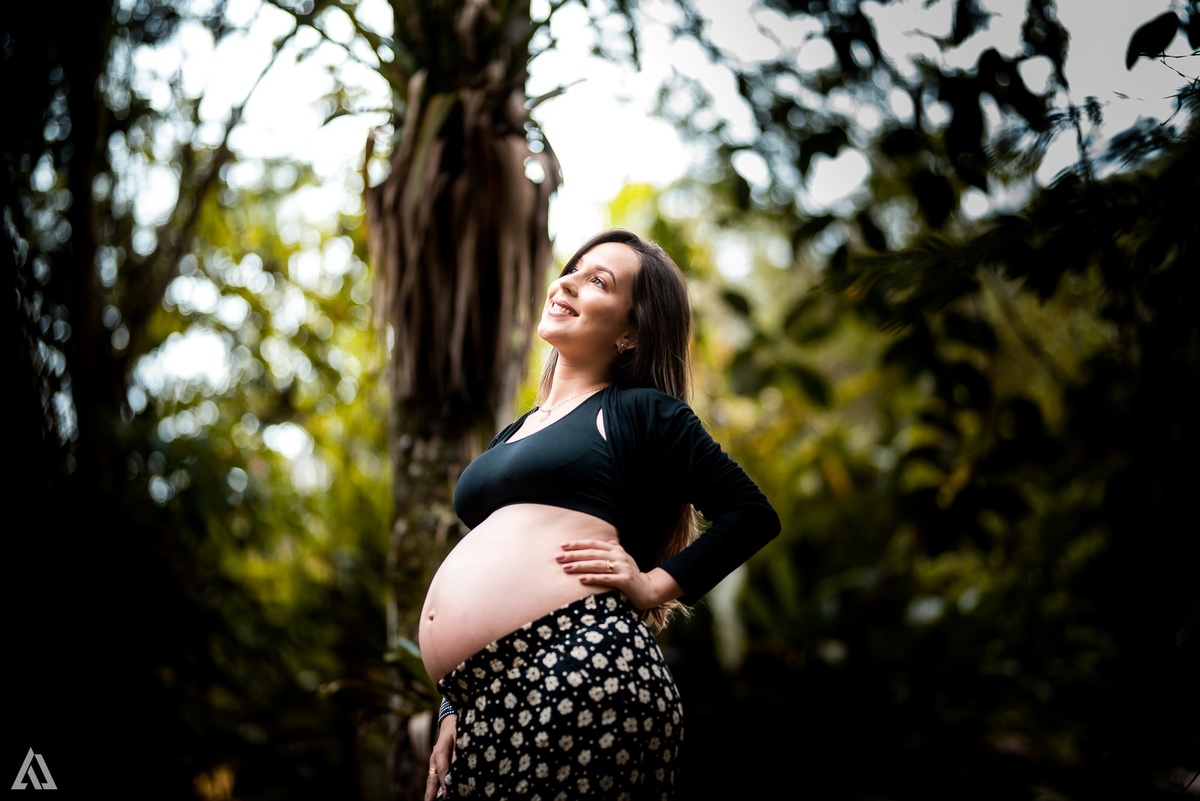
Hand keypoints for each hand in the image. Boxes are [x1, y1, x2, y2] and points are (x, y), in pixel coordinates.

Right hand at [425, 715, 454, 799]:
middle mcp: (435, 759)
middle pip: (432, 778)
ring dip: (431, 793)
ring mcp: (434, 764)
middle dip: (431, 792)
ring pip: (432, 780)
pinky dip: (436, 789)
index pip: (443, 768)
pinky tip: (439, 797)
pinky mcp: (437, 767)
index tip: (447, 794)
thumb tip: (468, 758)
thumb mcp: (460, 733)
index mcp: (440, 751)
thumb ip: (461, 746)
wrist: (449, 724)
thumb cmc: (457, 728)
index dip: (445, 781)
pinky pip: (435, 779)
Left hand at [557, 539, 682, 609]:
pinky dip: (593, 578)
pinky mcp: (625, 581)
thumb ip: (612, 549)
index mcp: (616, 549)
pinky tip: (581, 580)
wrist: (648, 589)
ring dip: (580, 566)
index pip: (593, 544)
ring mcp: (623, 568)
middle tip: (558, 557)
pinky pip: (606, 578)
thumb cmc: (631, 574)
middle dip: (574, 555)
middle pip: (592, 553)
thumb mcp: (622, 559)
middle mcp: (619, 556)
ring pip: (597, 564)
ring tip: (566, 568)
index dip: (578, 544)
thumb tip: (603, 540)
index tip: (562, 545)